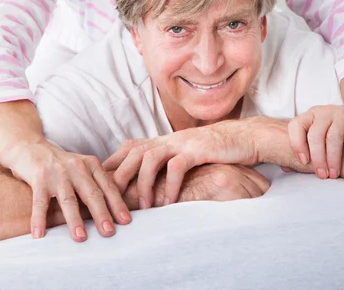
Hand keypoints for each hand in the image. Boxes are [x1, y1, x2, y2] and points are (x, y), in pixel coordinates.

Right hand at [5, 138, 130, 240]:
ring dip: (75, 220)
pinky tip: (39, 235)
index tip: (126, 220)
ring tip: (81, 238)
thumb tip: (116, 209)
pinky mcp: (39, 178)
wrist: (31, 147)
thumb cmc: (61, 165)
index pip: (108, 186)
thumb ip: (96, 182)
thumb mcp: (82, 168)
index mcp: (91, 164)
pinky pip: (40, 202)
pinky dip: (39, 219)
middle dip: (102, 214)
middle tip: (109, 232)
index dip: (117, 203)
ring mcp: (57, 173)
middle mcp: (77, 167)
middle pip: (92, 193)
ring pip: (69, 199)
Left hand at [103, 119, 258, 207]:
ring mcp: (182, 143)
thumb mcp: (187, 153)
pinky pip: (177, 167)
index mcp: (164, 140)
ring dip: (144, 184)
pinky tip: (169, 202)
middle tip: (112, 198)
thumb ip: (169, 161)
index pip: (131, 146)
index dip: (114, 162)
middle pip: (134, 152)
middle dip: (120, 174)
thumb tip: (151, 180)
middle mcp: (169, 139)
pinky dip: (170, 186)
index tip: (100, 181)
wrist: (243, 137)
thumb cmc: (215, 149)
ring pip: (150, 159)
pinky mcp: (197, 150)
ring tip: (145, 206)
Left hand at [288, 105, 343, 179]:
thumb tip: (284, 167)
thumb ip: (304, 150)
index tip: (303, 162)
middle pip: (315, 134)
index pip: (295, 125)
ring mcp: (343, 113)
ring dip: (333, 160)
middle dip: (317, 157)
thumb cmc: (341, 132)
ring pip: (333, 137)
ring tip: (333, 175)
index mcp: (311, 114)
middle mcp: (325, 111)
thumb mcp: (322, 135)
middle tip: (321, 175)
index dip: (296, 143)